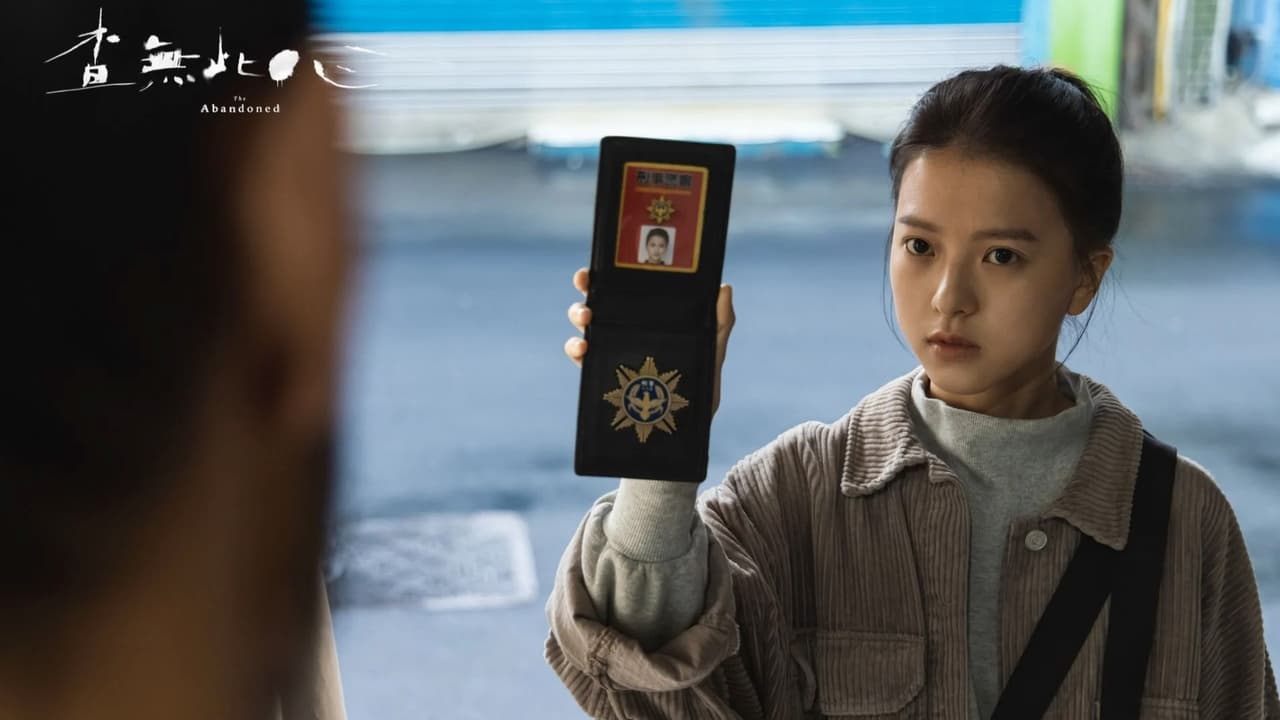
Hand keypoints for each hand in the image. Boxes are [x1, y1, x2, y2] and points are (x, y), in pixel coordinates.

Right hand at [565, 268, 734, 416]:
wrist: (684, 431)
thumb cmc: (698, 389)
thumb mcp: (711, 352)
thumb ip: (720, 323)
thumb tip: (725, 288)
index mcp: (648, 319)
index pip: (625, 289)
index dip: (608, 273)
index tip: (599, 266)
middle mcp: (625, 331)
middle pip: (598, 300)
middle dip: (585, 287)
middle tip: (586, 286)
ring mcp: (611, 352)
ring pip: (584, 325)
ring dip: (578, 314)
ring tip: (586, 319)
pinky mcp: (601, 376)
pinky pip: (580, 357)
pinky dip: (575, 349)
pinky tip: (584, 349)